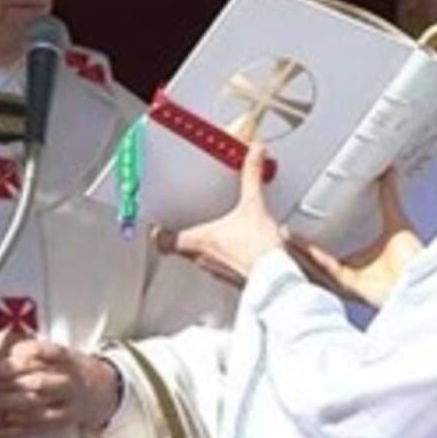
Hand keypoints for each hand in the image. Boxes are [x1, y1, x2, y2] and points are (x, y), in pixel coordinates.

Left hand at [0, 329, 120, 437]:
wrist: (105, 389)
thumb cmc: (73, 367)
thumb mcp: (59, 351)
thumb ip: (34, 346)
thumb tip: (3, 338)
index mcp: (66, 356)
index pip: (45, 352)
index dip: (23, 352)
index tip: (0, 354)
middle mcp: (69, 377)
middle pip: (36, 379)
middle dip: (6, 381)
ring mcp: (68, 399)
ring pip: (37, 400)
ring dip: (8, 402)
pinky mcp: (66, 418)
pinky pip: (41, 421)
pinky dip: (20, 421)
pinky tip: (4, 419)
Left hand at [152, 143, 282, 286]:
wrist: (279, 283)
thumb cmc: (258, 252)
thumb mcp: (253, 206)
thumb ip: (251, 177)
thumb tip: (253, 154)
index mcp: (197, 241)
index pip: (163, 242)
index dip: (158, 232)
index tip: (158, 222)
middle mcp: (202, 258)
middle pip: (180, 248)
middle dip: (183, 234)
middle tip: (187, 220)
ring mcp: (217, 271)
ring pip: (200, 257)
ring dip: (204, 245)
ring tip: (215, 230)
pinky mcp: (233, 279)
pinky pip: (221, 266)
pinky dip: (224, 255)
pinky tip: (238, 246)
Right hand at [286, 167, 423, 307]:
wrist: (425, 279)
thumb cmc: (415, 261)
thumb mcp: (395, 220)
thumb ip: (389, 196)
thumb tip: (390, 173)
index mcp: (356, 266)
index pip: (324, 254)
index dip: (306, 242)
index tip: (292, 228)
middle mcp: (348, 277)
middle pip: (311, 262)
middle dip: (292, 249)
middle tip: (275, 232)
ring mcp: (347, 283)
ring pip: (312, 267)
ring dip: (295, 253)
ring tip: (278, 237)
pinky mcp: (350, 287)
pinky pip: (325, 271)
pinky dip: (311, 258)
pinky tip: (298, 245)